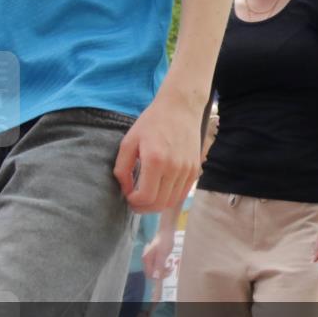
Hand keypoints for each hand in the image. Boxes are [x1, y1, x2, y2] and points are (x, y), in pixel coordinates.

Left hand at [114, 87, 203, 212]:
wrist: (180, 108)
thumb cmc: (152, 123)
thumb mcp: (129, 141)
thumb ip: (122, 168)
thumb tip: (125, 190)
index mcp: (155, 160)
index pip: (146, 196)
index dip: (134, 202)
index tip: (128, 196)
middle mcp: (174, 168)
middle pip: (159, 204)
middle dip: (144, 208)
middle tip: (134, 203)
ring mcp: (187, 170)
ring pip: (172, 202)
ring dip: (157, 206)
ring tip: (147, 199)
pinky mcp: (195, 170)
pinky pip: (182, 194)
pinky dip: (170, 198)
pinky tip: (161, 192)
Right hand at [142, 234, 174, 280]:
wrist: (167, 232)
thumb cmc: (164, 241)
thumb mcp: (162, 254)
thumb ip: (158, 266)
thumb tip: (155, 277)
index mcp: (147, 259)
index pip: (150, 274)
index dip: (159, 276)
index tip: (168, 272)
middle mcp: (147, 260)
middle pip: (154, 273)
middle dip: (164, 272)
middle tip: (172, 267)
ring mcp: (151, 259)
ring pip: (158, 270)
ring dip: (166, 268)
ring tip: (173, 262)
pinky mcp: (156, 257)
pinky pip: (161, 265)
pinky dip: (167, 264)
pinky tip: (172, 260)